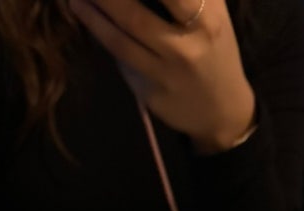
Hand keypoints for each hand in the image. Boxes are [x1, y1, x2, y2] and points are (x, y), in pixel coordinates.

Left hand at [70, 0, 255, 151]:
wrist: (221, 108)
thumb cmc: (211, 49)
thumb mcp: (212, 12)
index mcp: (209, 12)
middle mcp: (192, 37)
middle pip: (140, 9)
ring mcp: (170, 65)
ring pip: (126, 30)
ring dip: (96, 8)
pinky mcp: (152, 88)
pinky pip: (121, 54)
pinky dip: (99, 29)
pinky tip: (82, 11)